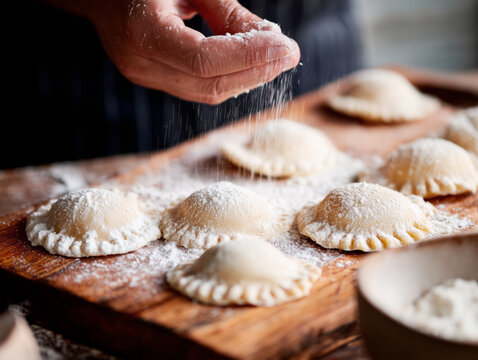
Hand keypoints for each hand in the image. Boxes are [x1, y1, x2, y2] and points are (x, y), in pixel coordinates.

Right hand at [87, 0, 299, 103]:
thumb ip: (226, 12)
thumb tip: (270, 38)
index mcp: (141, 31)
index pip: (204, 60)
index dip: (249, 57)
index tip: (286, 48)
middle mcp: (140, 64)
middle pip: (209, 84)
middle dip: (256, 72)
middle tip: (290, 55)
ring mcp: (145, 77)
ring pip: (206, 92)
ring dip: (247, 78)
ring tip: (277, 59)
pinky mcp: (155, 80)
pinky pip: (199, 88)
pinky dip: (229, 79)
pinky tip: (252, 65)